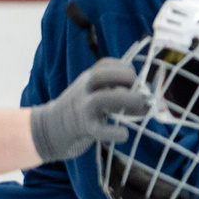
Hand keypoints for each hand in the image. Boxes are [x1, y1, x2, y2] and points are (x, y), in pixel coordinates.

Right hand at [27, 58, 148, 161]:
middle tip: (141, 91)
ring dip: (125, 101)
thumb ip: (113, 88)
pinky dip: (114, 132)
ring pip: (100, 99)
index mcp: (87, 79)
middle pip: (100, 76)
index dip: (124, 68)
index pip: (105, 64)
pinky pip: (99, 130)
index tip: (135, 79)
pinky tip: (124, 134)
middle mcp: (84, 90)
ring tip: (143, 108)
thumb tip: (148, 96)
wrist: (50, 128)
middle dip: (124, 78)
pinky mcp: (84, 129)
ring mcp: (82, 109)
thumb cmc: (80, 109)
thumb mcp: (91, 91)